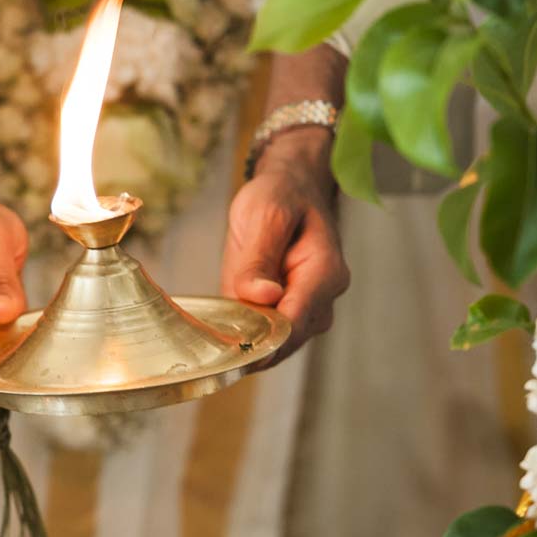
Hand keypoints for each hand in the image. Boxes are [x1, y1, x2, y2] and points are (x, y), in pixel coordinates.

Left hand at [221, 127, 350, 365]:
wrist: (291, 187)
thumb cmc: (281, 195)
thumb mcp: (265, 215)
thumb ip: (259, 258)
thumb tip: (260, 296)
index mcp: (325, 273)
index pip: (295, 323)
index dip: (263, 341)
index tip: (230, 349)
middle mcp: (323, 297)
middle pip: (287, 341)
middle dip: (251, 344)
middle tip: (212, 345)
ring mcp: (308, 308)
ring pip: (277, 344)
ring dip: (247, 343)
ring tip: (214, 337)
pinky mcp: (288, 310)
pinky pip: (268, 335)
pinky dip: (246, 336)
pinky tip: (222, 331)